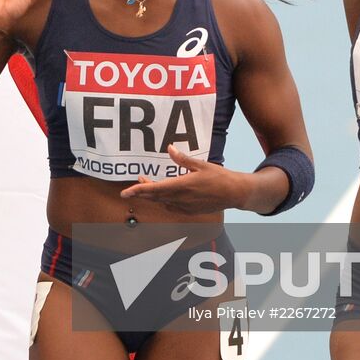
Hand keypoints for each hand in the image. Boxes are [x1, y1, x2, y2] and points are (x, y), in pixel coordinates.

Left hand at [120, 146, 240, 213]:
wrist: (234, 193)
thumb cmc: (219, 177)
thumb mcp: (201, 165)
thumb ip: (183, 159)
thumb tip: (169, 148)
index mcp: (181, 186)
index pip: (154, 189)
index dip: (138, 191)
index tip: (125, 192)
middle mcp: (181, 199)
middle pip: (155, 197)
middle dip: (142, 191)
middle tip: (135, 185)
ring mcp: (185, 207)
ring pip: (162, 202)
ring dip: (153, 196)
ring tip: (147, 187)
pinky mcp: (190, 211)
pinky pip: (171, 207)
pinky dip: (164, 201)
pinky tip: (164, 196)